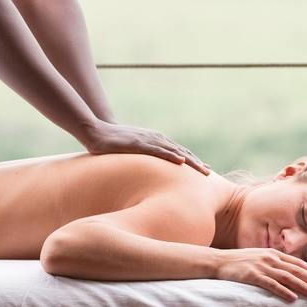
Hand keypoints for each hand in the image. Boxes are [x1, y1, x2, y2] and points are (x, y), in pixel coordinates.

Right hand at [83, 121, 211, 173]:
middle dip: (196, 163)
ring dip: (190, 161)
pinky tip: (181, 161)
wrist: (97, 132)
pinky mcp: (138, 144)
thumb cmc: (114, 144)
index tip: (204, 171)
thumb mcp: (133, 151)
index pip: (178, 152)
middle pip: (181, 151)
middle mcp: (156, 139)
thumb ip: (143, 158)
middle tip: (209, 174)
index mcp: (156, 141)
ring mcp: (148, 140)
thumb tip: (148, 173)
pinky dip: (171, 155)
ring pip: (174, 151)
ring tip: (203, 171)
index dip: (192, 161)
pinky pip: (158, 151)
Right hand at [212, 249, 306, 301]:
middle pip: (296, 270)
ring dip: (303, 286)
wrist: (217, 261)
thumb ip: (273, 263)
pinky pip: (271, 285)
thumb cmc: (238, 262)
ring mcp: (261, 267)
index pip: (298, 263)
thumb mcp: (259, 258)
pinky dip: (283, 291)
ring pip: (287, 278)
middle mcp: (270, 259)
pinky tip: (293, 298)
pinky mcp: (252, 276)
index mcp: (273, 254)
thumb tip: (288, 272)